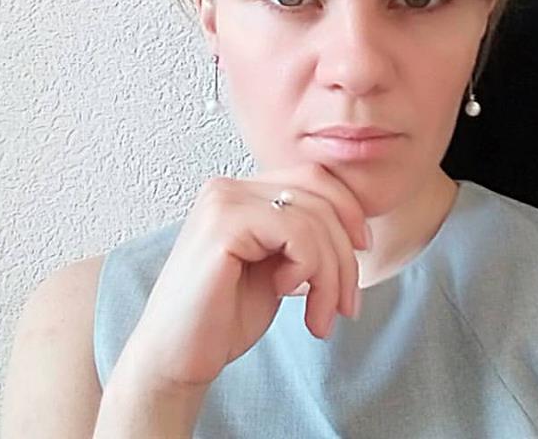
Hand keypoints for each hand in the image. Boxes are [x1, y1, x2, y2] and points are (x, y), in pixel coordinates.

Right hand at [116, 162, 370, 396]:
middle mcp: (228, 187)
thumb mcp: (278, 267)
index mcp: (241, 192)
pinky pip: (298, 234)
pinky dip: (310, 270)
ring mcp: (223, 201)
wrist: (175, 360)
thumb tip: (356, 226)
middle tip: (345, 305)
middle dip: (345, 254)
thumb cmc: (223, 318)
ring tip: (322, 317)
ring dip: (332, 275)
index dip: (349, 210)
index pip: (314, 177)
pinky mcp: (223, 224)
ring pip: (315, 218)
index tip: (362, 252)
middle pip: (320, 194)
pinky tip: (288, 295)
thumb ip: (303, 237)